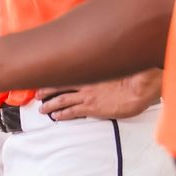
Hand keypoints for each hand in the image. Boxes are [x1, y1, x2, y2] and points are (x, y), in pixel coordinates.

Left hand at [38, 69, 161, 120]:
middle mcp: (85, 82)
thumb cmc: (131, 74)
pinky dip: (61, 114)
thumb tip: (101, 58)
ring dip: (50, 104)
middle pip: (59, 85)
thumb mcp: (115, 63)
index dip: (54, 75)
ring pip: (61, 99)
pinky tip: (55, 116)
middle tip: (38, 94)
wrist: (138, 88)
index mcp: (90, 70)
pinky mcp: (91, 108)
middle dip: (47, 90)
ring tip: (42, 109)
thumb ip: (105, 62)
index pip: (66, 72)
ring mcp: (87, 96)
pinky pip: (72, 112)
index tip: (45, 76)